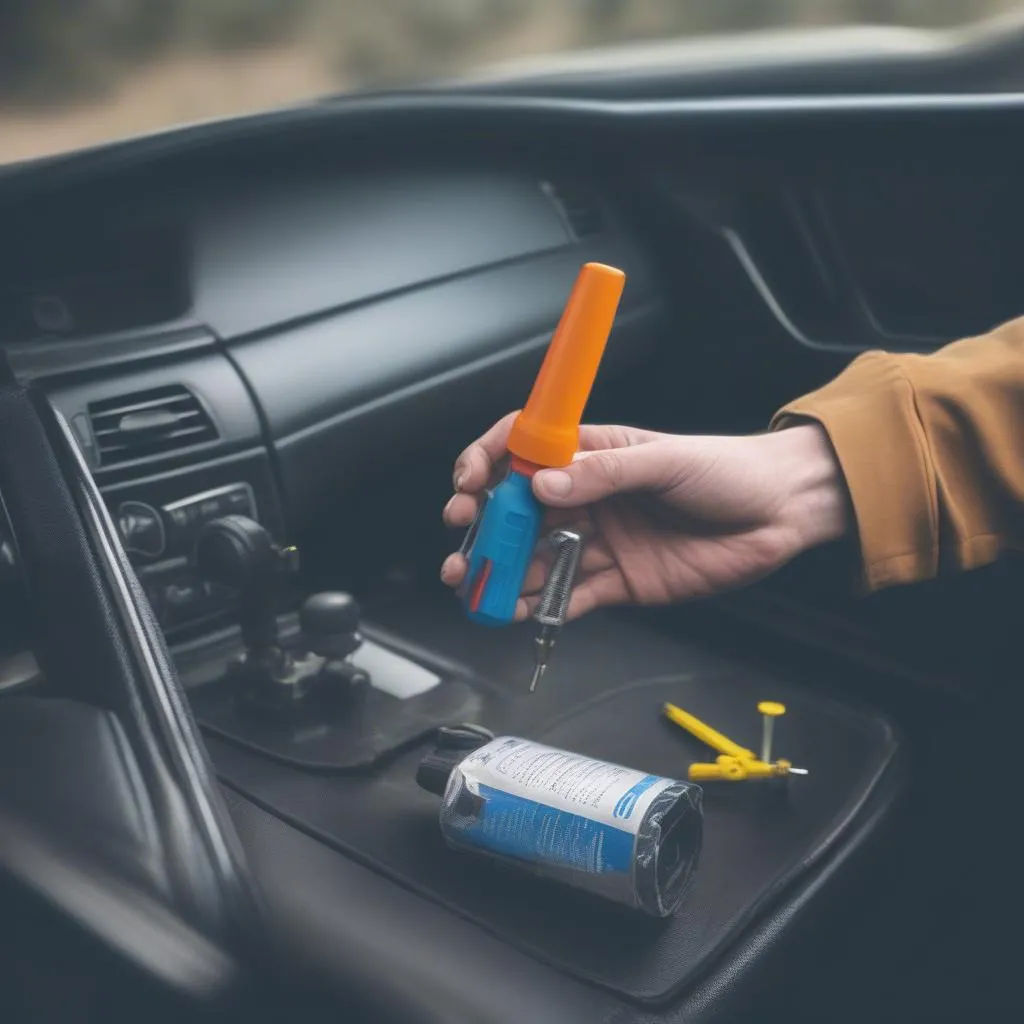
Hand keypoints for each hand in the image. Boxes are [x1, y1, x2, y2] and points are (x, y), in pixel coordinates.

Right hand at [441, 413, 849, 621]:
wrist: (781, 514)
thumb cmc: (728, 471)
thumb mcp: (665, 461)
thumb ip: (604, 473)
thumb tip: (544, 484)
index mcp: (593, 454)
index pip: (524, 451)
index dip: (489, 461)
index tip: (468, 481)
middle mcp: (589, 497)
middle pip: (520, 512)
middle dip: (485, 528)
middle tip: (464, 544)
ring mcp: (601, 541)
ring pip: (538, 558)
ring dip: (504, 572)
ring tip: (477, 587)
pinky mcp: (620, 582)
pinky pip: (570, 595)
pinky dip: (540, 605)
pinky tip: (515, 610)